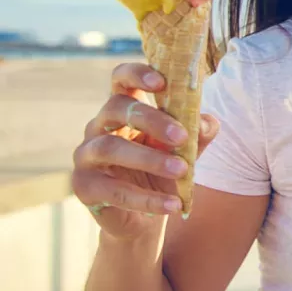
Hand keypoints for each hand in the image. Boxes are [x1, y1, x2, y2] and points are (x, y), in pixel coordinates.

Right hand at [72, 62, 218, 240]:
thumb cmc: (163, 171)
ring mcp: (86, 156)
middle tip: (182, 136)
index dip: (137, 74)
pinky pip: (114, 190)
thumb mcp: (185, 150)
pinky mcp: (84, 187)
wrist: (147, 216)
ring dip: (150, 159)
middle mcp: (99, 126)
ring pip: (110, 148)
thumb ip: (198, 134)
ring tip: (182, 170)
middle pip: (115, 108)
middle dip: (151, 120)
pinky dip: (147, 199)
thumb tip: (207, 122)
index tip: (161, 83)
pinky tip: (173, 205)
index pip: (121, 79)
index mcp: (124, 109)